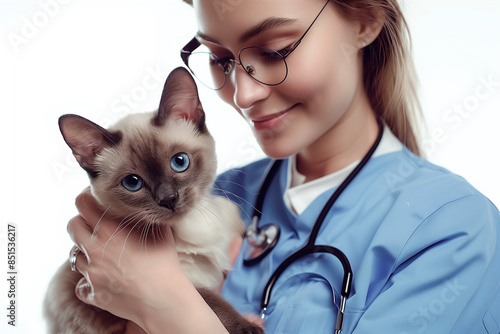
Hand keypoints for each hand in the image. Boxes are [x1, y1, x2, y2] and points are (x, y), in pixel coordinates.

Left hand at [67, 187, 186, 327]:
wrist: (163, 298)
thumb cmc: (164, 262)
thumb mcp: (159, 230)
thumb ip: (145, 215)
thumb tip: (145, 204)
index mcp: (109, 229)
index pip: (82, 203)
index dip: (87, 198)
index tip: (95, 200)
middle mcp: (94, 249)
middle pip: (72, 226)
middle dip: (82, 223)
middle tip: (96, 227)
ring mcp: (91, 272)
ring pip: (75, 256)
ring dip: (87, 253)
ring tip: (105, 255)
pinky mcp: (93, 293)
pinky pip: (81, 285)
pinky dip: (88, 282)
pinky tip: (103, 279)